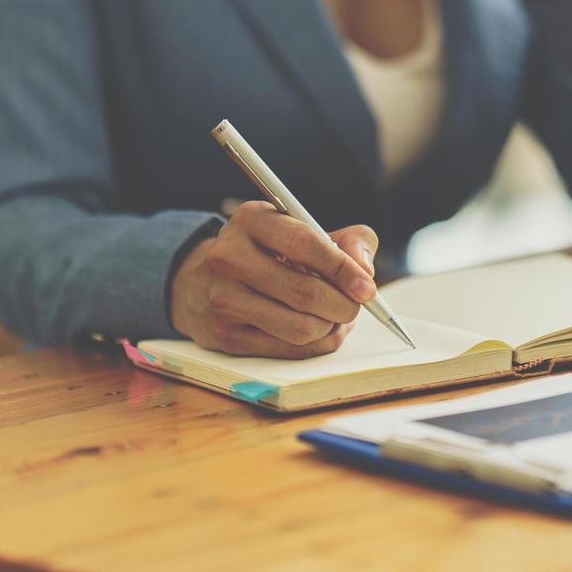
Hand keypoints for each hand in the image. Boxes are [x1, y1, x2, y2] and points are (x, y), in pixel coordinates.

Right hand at [170, 202, 378, 357]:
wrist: (204, 281)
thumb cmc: (271, 253)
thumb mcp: (306, 230)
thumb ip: (349, 240)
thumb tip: (364, 271)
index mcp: (252, 220)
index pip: (305, 243)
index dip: (343, 268)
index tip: (366, 287)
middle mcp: (229, 257)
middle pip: (305, 293)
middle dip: (343, 305)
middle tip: (354, 306)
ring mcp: (222, 299)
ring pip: (300, 328)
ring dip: (331, 328)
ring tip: (335, 317)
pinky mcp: (225, 336)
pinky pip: (289, 351)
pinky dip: (315, 344)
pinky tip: (317, 329)